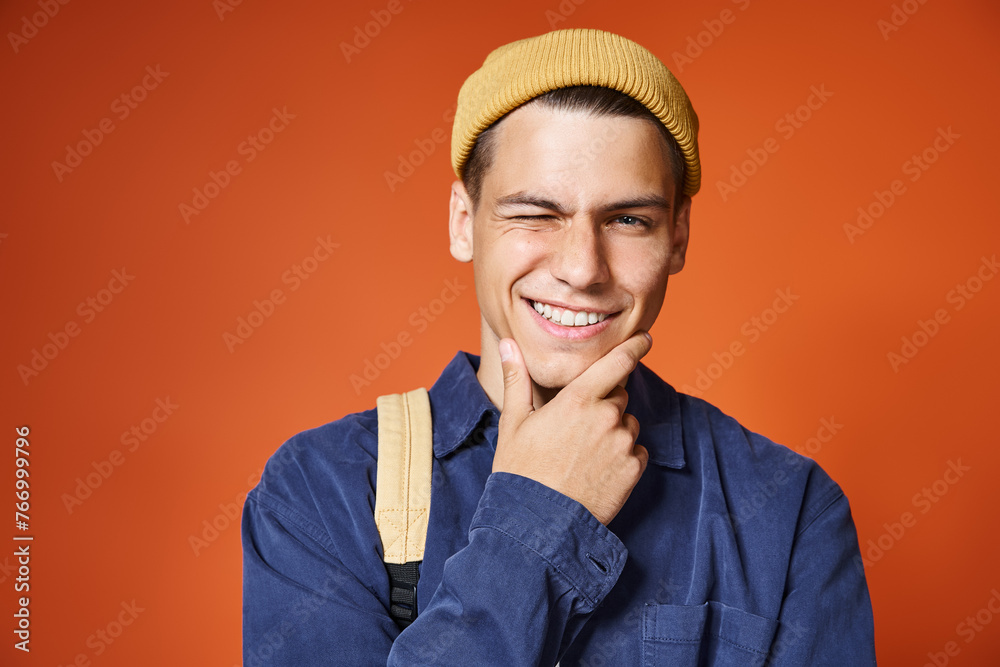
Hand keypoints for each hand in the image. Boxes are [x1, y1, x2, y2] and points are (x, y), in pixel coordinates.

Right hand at [492, 332, 651, 525]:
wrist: (538, 523)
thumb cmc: (521, 471)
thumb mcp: (514, 422)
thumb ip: (517, 379)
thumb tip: (509, 344)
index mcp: (577, 399)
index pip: (617, 362)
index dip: (635, 346)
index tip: (645, 338)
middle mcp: (606, 417)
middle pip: (619, 396)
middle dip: (604, 405)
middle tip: (577, 430)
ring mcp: (622, 444)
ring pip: (628, 425)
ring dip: (614, 432)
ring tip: (584, 455)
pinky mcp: (633, 470)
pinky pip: (637, 452)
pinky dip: (623, 458)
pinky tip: (597, 471)